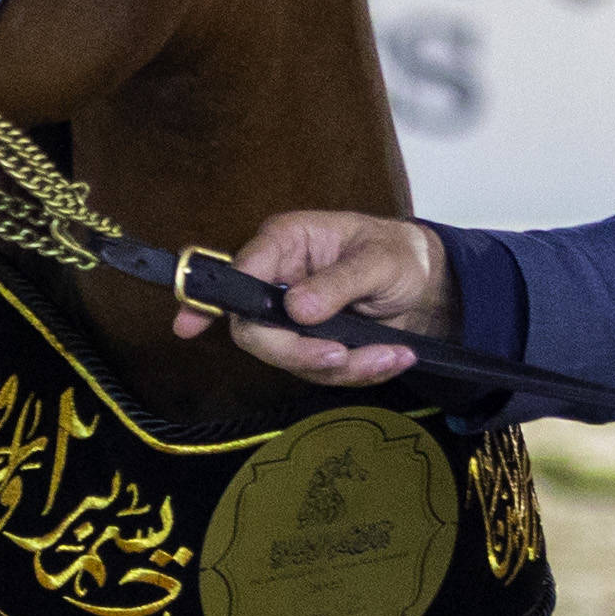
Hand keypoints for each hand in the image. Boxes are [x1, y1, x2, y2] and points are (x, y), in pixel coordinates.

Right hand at [172, 210, 453, 387]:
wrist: (427, 285)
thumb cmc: (399, 255)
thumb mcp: (380, 261)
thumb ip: (339, 282)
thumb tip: (296, 309)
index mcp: (286, 242)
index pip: (239, 273)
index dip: (210, 301)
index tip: (187, 327)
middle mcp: (278, 279)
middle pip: (254, 330)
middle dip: (298, 352)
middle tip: (342, 359)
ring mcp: (290, 317)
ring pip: (289, 358)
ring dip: (343, 367)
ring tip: (392, 355)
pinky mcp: (309, 344)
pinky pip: (318, 372)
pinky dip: (357, 373)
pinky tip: (391, 359)